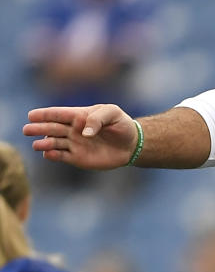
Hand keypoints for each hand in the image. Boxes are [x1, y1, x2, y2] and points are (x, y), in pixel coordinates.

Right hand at [23, 104, 137, 169]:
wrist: (131, 145)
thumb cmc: (121, 125)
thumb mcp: (113, 113)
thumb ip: (97, 119)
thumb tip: (84, 133)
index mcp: (78, 116)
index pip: (57, 114)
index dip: (44, 114)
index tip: (31, 116)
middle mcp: (72, 130)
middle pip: (51, 128)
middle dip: (38, 129)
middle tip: (27, 130)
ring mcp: (73, 144)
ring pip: (53, 143)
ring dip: (44, 144)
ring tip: (37, 145)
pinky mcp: (77, 157)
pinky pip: (62, 156)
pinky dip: (54, 155)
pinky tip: (49, 154)